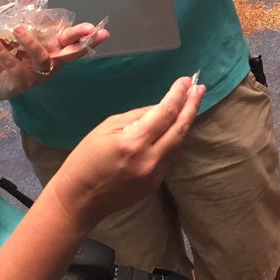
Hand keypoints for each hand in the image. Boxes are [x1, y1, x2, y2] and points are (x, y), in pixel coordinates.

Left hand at [0, 20, 109, 99]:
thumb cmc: (15, 52)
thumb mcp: (23, 29)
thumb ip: (28, 10)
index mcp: (55, 48)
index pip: (76, 41)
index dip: (90, 37)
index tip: (102, 30)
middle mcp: (52, 63)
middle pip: (70, 53)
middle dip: (82, 42)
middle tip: (90, 30)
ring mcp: (38, 74)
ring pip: (41, 58)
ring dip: (31, 42)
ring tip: (17, 28)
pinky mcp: (20, 82)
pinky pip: (14, 65)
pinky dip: (3, 52)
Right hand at [49, 76, 205, 221]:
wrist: (80, 199)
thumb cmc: (86, 158)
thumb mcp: (107, 128)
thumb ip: (137, 116)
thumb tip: (160, 108)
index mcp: (134, 142)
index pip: (165, 113)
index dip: (178, 95)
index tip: (186, 80)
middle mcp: (150, 159)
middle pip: (180, 128)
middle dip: (192, 105)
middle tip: (200, 88)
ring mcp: (155, 174)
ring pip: (179, 143)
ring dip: (186, 122)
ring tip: (192, 103)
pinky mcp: (155, 184)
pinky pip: (171, 156)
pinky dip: (176, 138)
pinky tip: (177, 126)